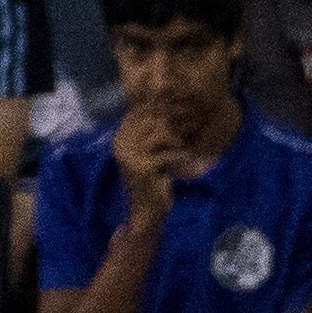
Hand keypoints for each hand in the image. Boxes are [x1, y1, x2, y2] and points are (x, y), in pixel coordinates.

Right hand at [112, 107, 185, 222]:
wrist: (148, 209)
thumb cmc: (152, 177)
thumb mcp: (150, 151)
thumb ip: (153, 130)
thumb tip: (166, 103)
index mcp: (120, 138)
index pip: (139, 111)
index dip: (160, 107)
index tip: (179, 109)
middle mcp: (120, 144)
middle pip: (151, 119)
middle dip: (174, 122)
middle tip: (191, 126)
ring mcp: (130, 156)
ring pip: (160, 133)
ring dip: (178, 140)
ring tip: (184, 147)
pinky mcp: (143, 167)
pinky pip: (168, 153)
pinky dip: (181, 156)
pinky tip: (186, 159)